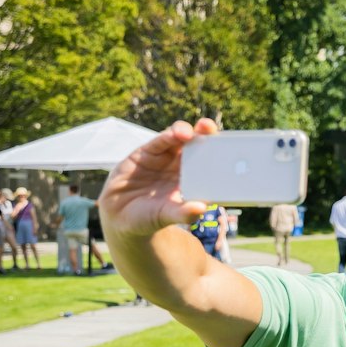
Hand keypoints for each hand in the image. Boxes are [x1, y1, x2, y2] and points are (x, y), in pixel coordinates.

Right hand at [97, 119, 218, 242]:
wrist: (119, 216)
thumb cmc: (148, 217)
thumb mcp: (165, 216)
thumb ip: (182, 213)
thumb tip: (201, 209)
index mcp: (192, 179)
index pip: (209, 162)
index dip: (217, 152)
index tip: (227, 147)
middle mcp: (180, 165)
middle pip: (196, 145)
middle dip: (204, 134)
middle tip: (210, 129)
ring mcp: (163, 157)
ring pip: (178, 139)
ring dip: (186, 132)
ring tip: (190, 133)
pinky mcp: (146, 153)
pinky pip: (159, 142)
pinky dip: (168, 136)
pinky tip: (176, 133)